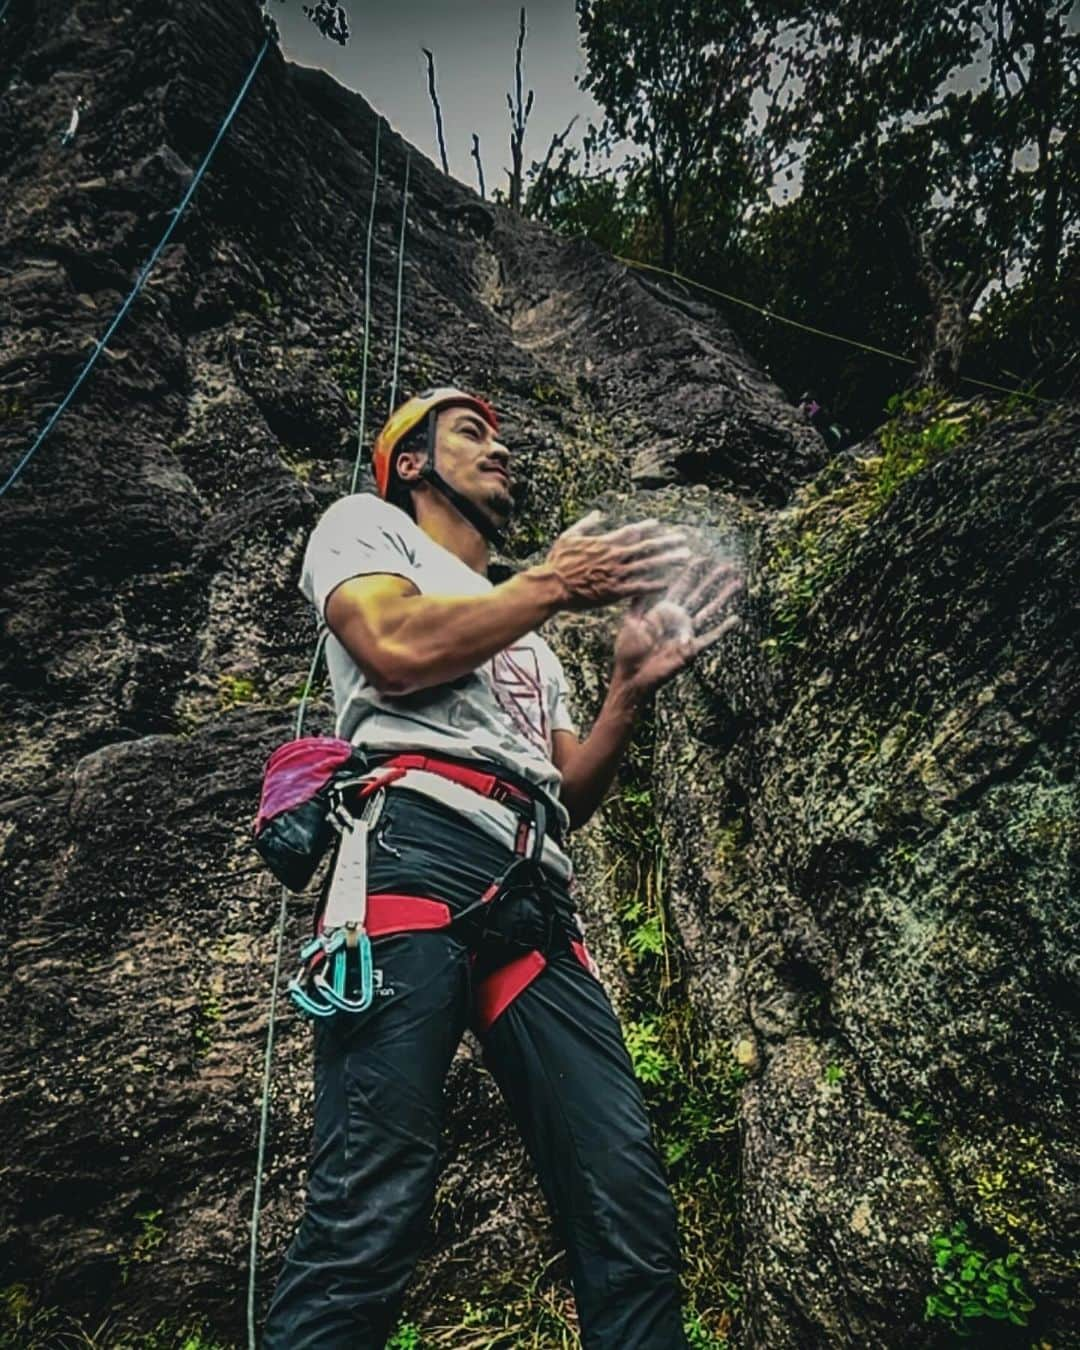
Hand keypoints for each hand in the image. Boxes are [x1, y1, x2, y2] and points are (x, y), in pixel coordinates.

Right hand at [544, 510, 690, 611]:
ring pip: (648, 565)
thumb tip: (599, 513)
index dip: (647, 528)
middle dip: (667, 543)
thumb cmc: (557, 562)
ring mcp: (616, 575)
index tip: (659, 525)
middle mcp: (615, 557)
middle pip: (647, 547)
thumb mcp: (568, 537)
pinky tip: (668, 581)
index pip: (631, 532)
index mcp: (604, 543)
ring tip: (684, 557)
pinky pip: (639, 587)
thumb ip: (586, 524)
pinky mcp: (615, 592)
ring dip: (668, 560)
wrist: (552, 587)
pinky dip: (654, 584)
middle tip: (683, 540)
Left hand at [613, 557, 743, 692]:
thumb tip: (640, 578)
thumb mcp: (630, 621)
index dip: (691, 573)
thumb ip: (637, 601)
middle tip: (727, 566)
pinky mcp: (691, 649)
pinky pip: (710, 637)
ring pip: (709, 611)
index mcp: (663, 611)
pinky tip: (736, 618)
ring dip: (723, 598)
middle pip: (699, 595)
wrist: (632, 676)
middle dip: (713, 580)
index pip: (681, 587)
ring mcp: (686, 633)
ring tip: (736, 584)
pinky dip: (723, 628)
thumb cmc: (628, 651)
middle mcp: (678, 619)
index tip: (702, 557)